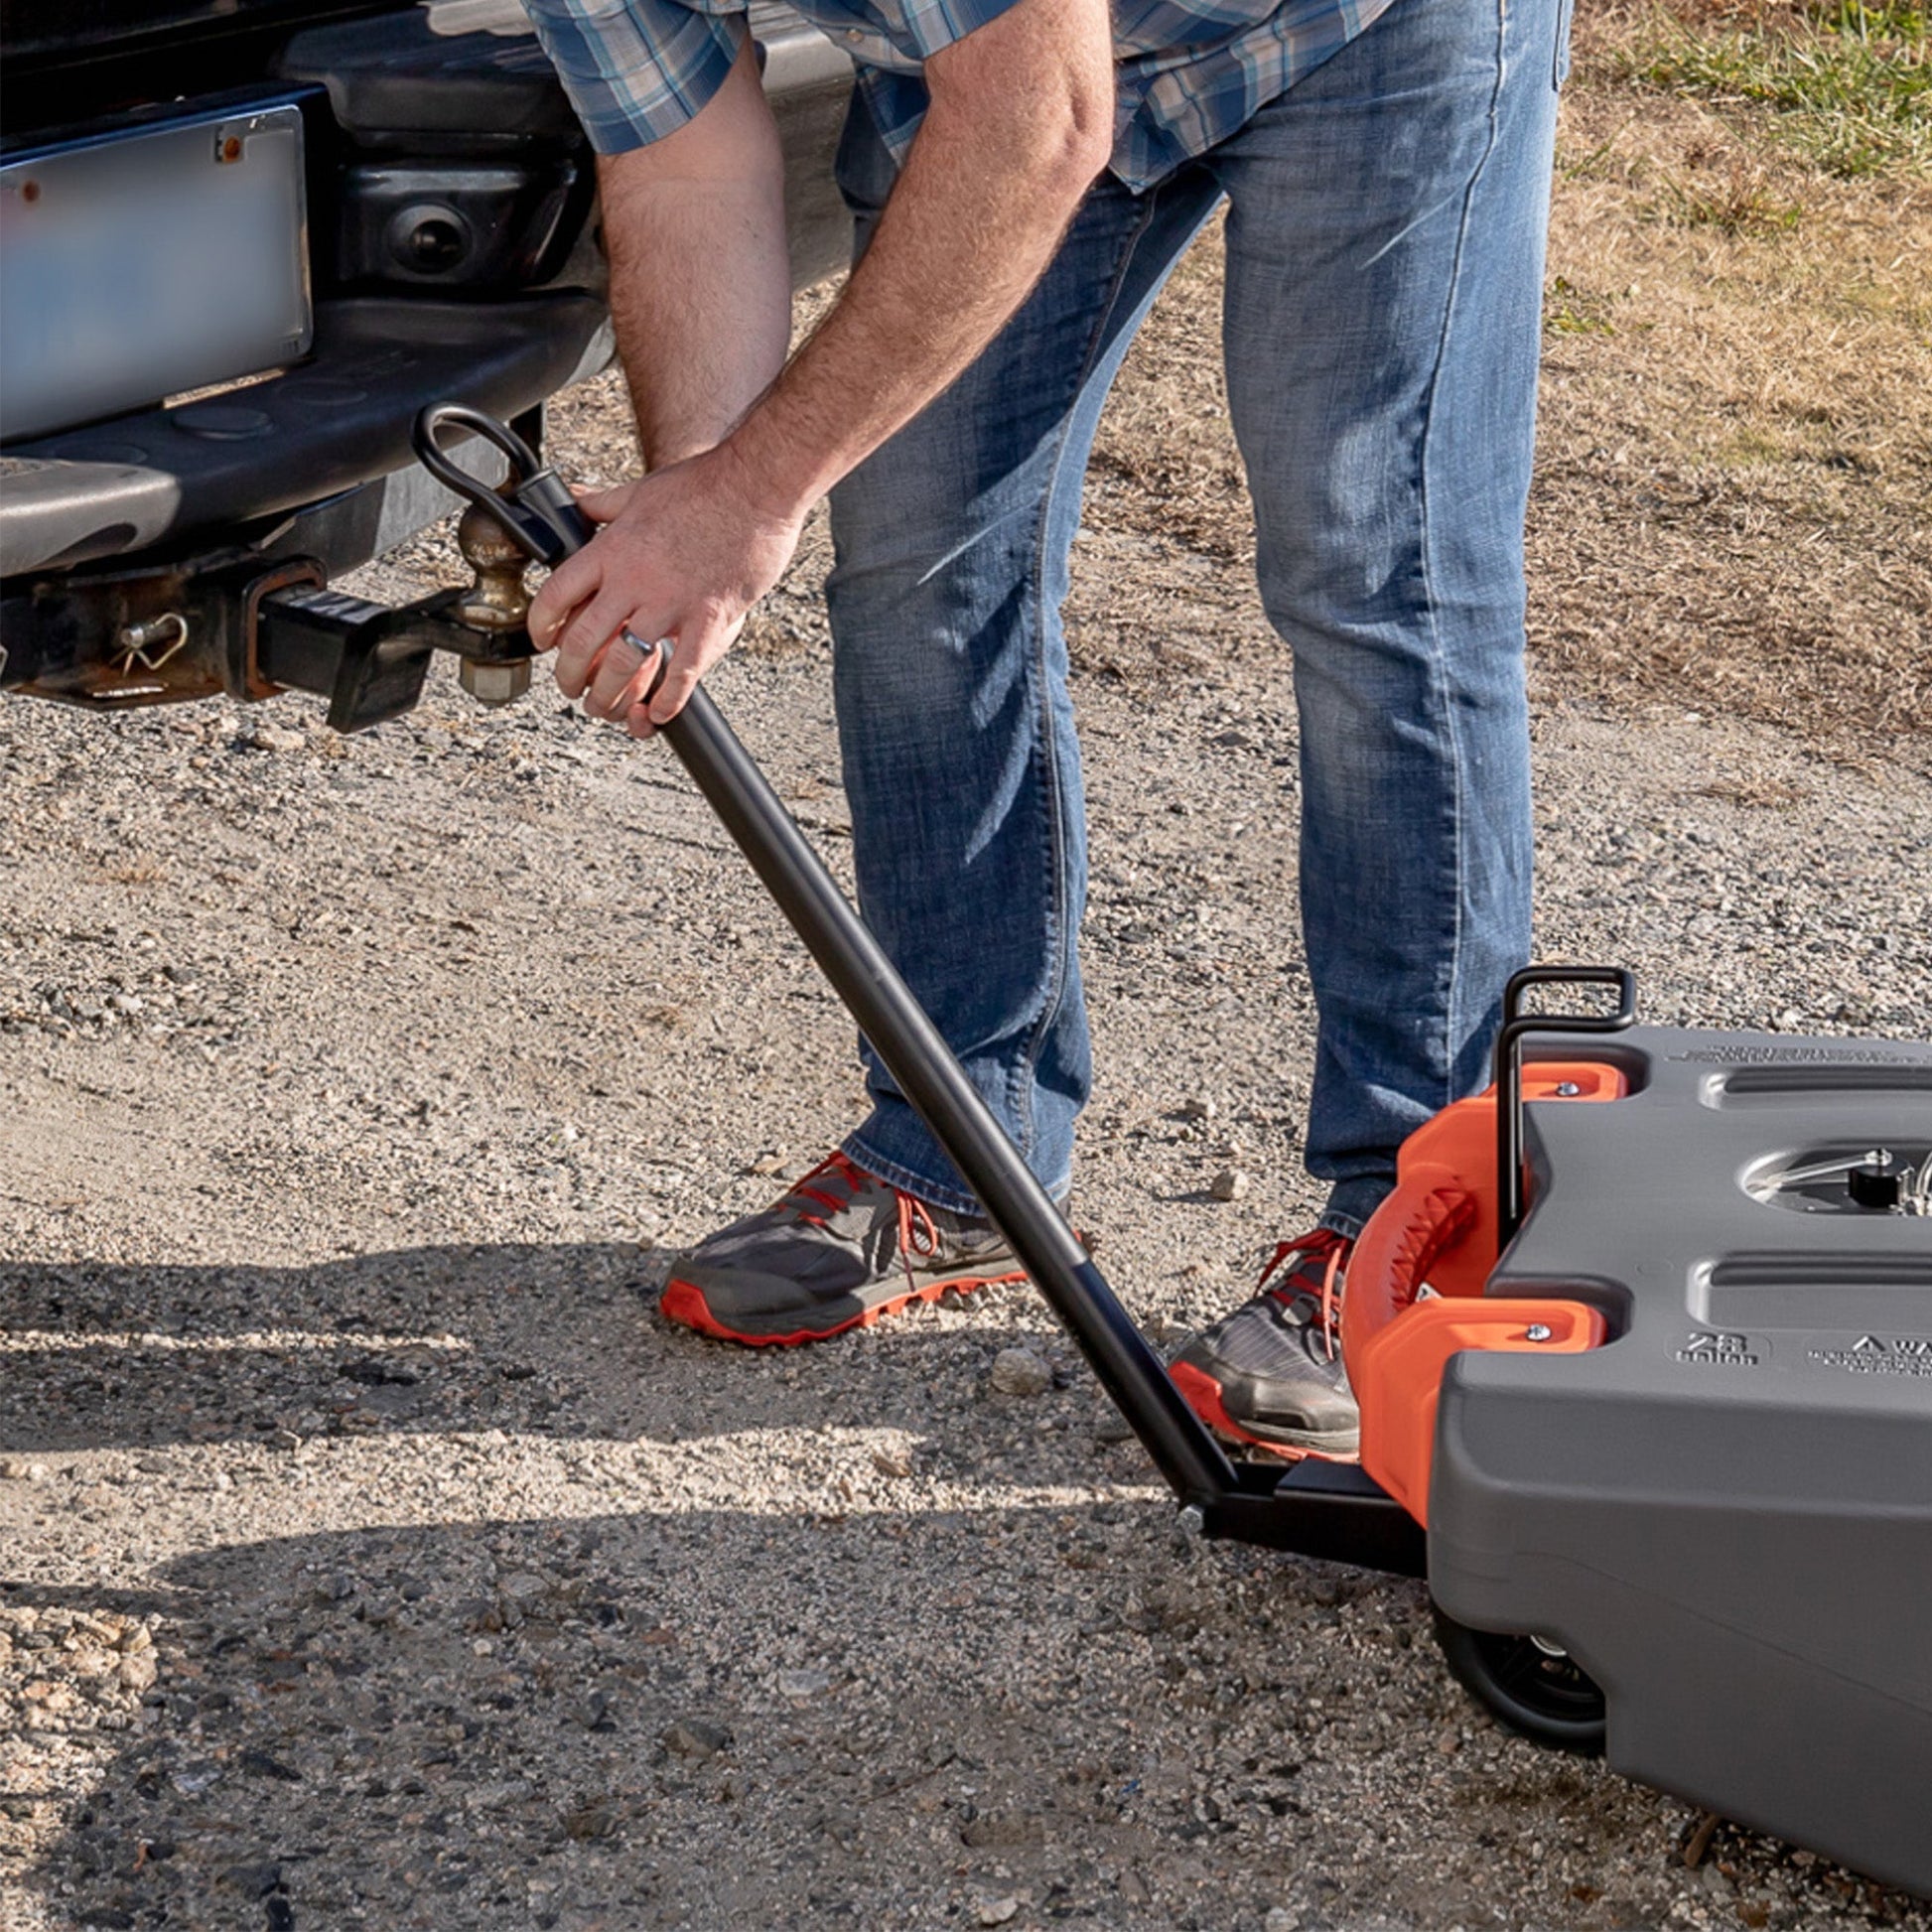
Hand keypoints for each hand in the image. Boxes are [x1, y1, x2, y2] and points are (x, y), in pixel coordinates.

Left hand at [526, 445, 803, 736]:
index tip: (544, 642)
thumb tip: (571, 498)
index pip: (557, 595)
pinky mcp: (710, 618)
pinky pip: (682, 671)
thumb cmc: (703, 486)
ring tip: (605, 707)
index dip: (542, 626)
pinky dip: (667, 699)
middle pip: (583, 640)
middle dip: (569, 674)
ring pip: (624, 663)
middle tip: (570, 688)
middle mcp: (634, 579)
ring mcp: (671, 602)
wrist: (755, 486)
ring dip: (609, 694)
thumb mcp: (639, 491)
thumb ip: (602, 504)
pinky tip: (658, 712)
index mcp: (611, 548)